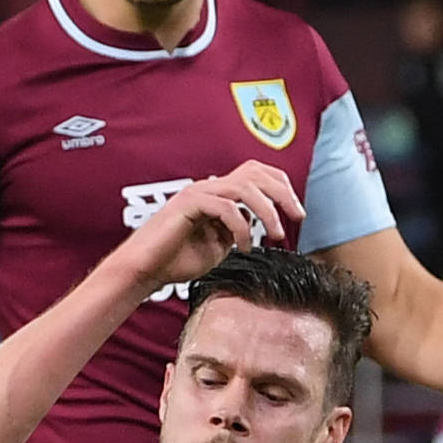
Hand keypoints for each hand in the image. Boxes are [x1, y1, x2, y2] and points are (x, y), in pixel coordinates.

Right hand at [119, 159, 302, 287]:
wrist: (144, 270)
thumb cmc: (176, 262)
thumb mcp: (218, 247)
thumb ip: (236, 233)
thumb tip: (254, 228)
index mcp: (217, 194)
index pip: (256, 175)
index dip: (281, 188)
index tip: (297, 214)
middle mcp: (209, 187)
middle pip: (255, 172)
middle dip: (283, 193)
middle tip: (297, 217)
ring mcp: (198, 193)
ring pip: (244, 187)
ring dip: (267, 211)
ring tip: (275, 235)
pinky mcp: (188, 204)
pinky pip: (226, 207)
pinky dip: (241, 227)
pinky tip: (243, 247)